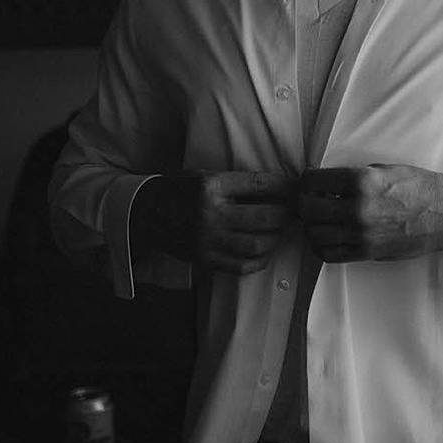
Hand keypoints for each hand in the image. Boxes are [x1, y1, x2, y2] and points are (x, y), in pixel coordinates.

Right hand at [134, 170, 294, 275]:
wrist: (145, 213)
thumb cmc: (178, 190)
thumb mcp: (204, 176)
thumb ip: (235, 183)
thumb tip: (277, 188)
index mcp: (211, 186)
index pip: (260, 185)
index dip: (285, 187)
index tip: (297, 188)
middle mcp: (211, 213)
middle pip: (265, 217)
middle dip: (286, 214)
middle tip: (292, 212)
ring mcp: (208, 240)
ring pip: (258, 244)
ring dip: (276, 238)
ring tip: (279, 231)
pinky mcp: (205, 259)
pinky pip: (242, 265)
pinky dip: (260, 259)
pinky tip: (264, 250)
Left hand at [298, 165, 442, 264]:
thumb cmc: (419, 188)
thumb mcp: (384, 169)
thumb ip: (352, 176)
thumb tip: (325, 182)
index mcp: (362, 181)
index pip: (312, 181)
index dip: (307, 180)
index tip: (310, 181)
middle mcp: (358, 209)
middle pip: (307, 209)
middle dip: (304, 202)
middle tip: (311, 199)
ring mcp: (361, 234)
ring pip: (314, 233)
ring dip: (311, 225)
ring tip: (320, 218)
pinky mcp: (366, 252)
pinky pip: (329, 254)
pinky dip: (321, 246)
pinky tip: (328, 236)